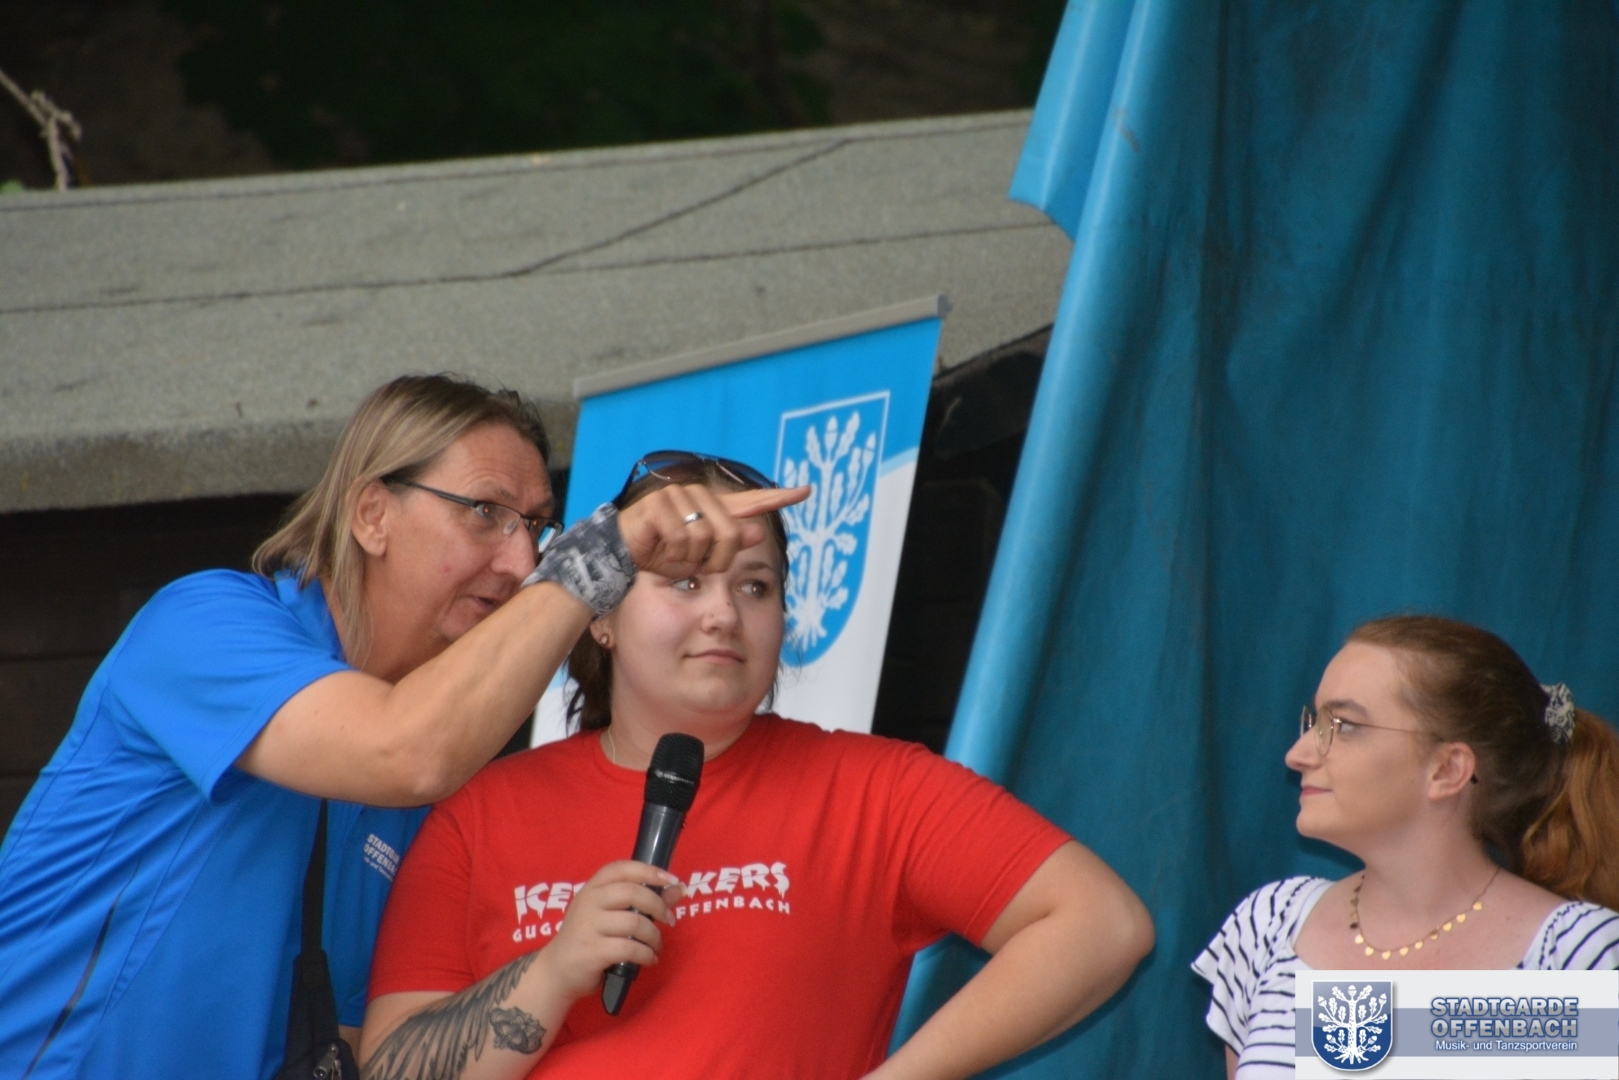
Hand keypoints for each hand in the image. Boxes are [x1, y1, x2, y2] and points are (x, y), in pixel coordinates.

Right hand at [534, 861, 682, 1001]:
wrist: (557, 971)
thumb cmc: (588, 938)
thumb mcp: (611, 914)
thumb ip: (645, 900)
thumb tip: (679, 889)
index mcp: (593, 888)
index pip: (622, 868)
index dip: (649, 871)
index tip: (671, 880)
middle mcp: (589, 902)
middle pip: (632, 893)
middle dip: (658, 906)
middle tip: (669, 920)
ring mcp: (588, 926)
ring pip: (634, 922)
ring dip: (654, 936)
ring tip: (657, 946)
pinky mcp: (592, 951)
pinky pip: (629, 948)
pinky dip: (646, 954)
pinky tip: (650, 959)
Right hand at [617, 484, 809, 579]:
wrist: (620, 560)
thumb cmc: (660, 559)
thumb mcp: (700, 560)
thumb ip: (730, 546)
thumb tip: (761, 532)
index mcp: (712, 510)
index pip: (752, 502)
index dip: (779, 498)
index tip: (807, 491)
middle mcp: (699, 496)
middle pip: (731, 533)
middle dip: (716, 560)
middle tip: (694, 567)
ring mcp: (678, 496)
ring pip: (707, 537)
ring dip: (691, 560)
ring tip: (672, 557)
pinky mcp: (659, 503)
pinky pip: (683, 538)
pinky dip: (673, 555)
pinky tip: (659, 551)